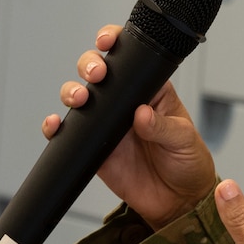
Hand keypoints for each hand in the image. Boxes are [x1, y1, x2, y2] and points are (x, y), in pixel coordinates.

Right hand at [43, 24, 215, 229]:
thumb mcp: (184, 140)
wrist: (177, 202)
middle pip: (97, 71)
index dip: (114, 42)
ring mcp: (106, 123)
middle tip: (96, 74)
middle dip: (89, 64)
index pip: (129, 58)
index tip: (107, 41)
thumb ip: (162, 127)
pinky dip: (55, 127)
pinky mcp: (93, 148)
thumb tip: (141, 114)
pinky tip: (55, 125)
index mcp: (149, 89)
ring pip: (79, 96)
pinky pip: (67, 133)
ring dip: (72, 91)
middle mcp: (124, 101)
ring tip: (80, 98)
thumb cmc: (188, 163)